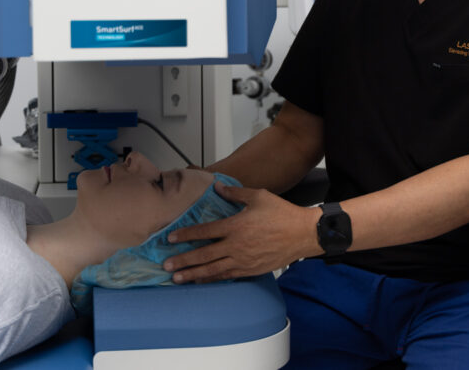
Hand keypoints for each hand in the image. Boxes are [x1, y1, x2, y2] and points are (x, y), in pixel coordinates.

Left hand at [163, 183, 320, 283]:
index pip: (205, 231)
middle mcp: (236, 245)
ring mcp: (243, 260)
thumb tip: (216, 186)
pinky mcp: (250, 270)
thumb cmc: (282, 213)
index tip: (171, 239)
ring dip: (192, 274)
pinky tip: (200, 281)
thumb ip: (235, 192)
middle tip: (166, 265)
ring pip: (212, 270)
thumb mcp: (258, 196)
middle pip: (203, 255)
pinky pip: (226, 276)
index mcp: (236, 225)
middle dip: (183, 260)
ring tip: (176, 279)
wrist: (303, 234)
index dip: (186, 235)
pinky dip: (211, 279)